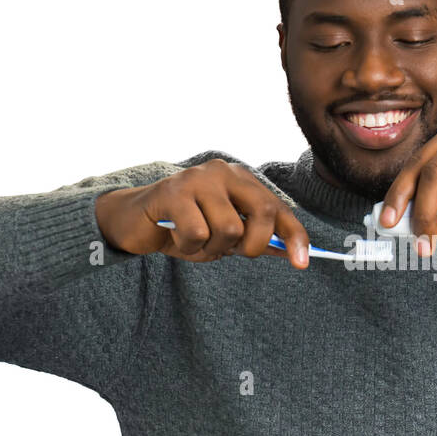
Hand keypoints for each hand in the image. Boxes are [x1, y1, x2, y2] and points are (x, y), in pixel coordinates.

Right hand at [94, 159, 310, 267]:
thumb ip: (256, 238)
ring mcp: (197, 179)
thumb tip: (294, 254)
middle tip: (228, 251)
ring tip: (194, 242)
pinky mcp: (172, 192)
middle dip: (251, 245)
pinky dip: (188, 247)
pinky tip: (176, 238)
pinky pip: (197, 233)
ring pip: (228, 228)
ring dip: (212, 249)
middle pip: (261, 213)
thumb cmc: (184, 226)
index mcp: (240, 179)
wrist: (135, 221)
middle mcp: (223, 172)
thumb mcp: (224, 235)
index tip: (302, 263)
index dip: (294, 236)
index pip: (277, 207)